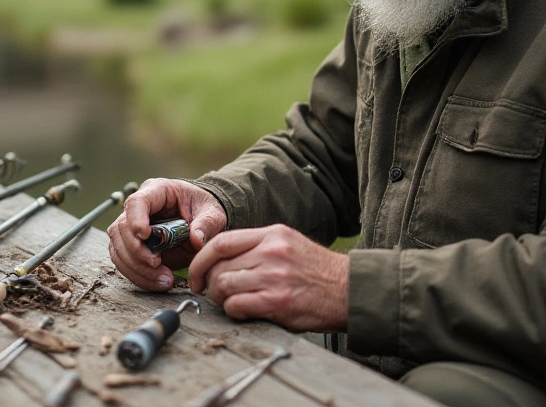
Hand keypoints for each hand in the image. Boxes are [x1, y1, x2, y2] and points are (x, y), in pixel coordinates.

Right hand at [107, 178, 226, 290]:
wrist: (201, 220)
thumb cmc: (203, 210)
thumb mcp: (212, 213)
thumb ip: (206, 224)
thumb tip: (196, 239)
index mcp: (156, 191)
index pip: (136, 202)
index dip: (136, 219)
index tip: (146, 236)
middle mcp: (138, 209)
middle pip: (121, 228)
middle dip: (136, 251)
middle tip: (157, 264)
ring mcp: (132, 228)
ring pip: (118, 248)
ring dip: (137, 268)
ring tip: (163, 280)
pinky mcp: (133, 246)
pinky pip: (125, 263)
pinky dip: (139, 276)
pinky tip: (158, 282)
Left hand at [188, 224, 347, 332]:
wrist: (349, 290)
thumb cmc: (318, 271)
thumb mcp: (289, 244)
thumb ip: (258, 247)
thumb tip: (221, 260)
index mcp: (272, 234)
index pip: (221, 242)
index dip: (200, 259)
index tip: (195, 273)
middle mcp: (271, 252)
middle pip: (218, 266)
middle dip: (208, 282)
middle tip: (212, 292)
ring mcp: (274, 277)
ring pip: (223, 285)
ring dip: (219, 298)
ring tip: (229, 302)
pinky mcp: (277, 301)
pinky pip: (237, 305)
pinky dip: (232, 311)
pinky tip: (242, 311)